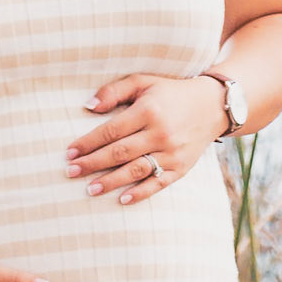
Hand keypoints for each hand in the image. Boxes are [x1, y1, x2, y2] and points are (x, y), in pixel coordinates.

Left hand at [63, 73, 228, 206]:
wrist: (212, 106)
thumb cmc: (170, 93)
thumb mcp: (144, 82)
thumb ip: (115, 91)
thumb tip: (88, 106)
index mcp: (148, 110)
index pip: (111, 131)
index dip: (88, 142)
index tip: (69, 152)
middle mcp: (160, 133)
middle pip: (119, 153)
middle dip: (92, 164)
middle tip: (71, 172)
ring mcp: (172, 153)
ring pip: (136, 171)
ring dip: (111, 181)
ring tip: (90, 189)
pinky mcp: (181, 168)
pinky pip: (158, 184)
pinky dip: (140, 193)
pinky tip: (122, 199)